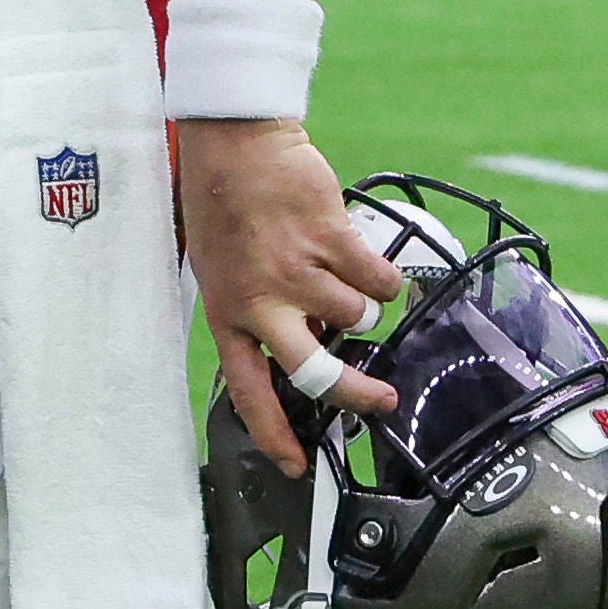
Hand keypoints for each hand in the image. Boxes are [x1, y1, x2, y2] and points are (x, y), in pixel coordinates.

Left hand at [176, 117, 403, 477]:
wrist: (236, 143)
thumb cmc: (225, 204)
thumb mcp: (222, 269)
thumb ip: (257, 311)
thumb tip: (309, 345)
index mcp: (228, 315)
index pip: (249, 392)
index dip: (275, 435)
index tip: (296, 464)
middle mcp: (262, 302)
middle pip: (315, 374)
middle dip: (355, 396)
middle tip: (379, 400)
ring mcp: (298, 272)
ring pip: (356, 321)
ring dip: (363, 308)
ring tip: (346, 279)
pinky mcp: (331, 240)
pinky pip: (377, 280)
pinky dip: (385, 278)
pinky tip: (372, 264)